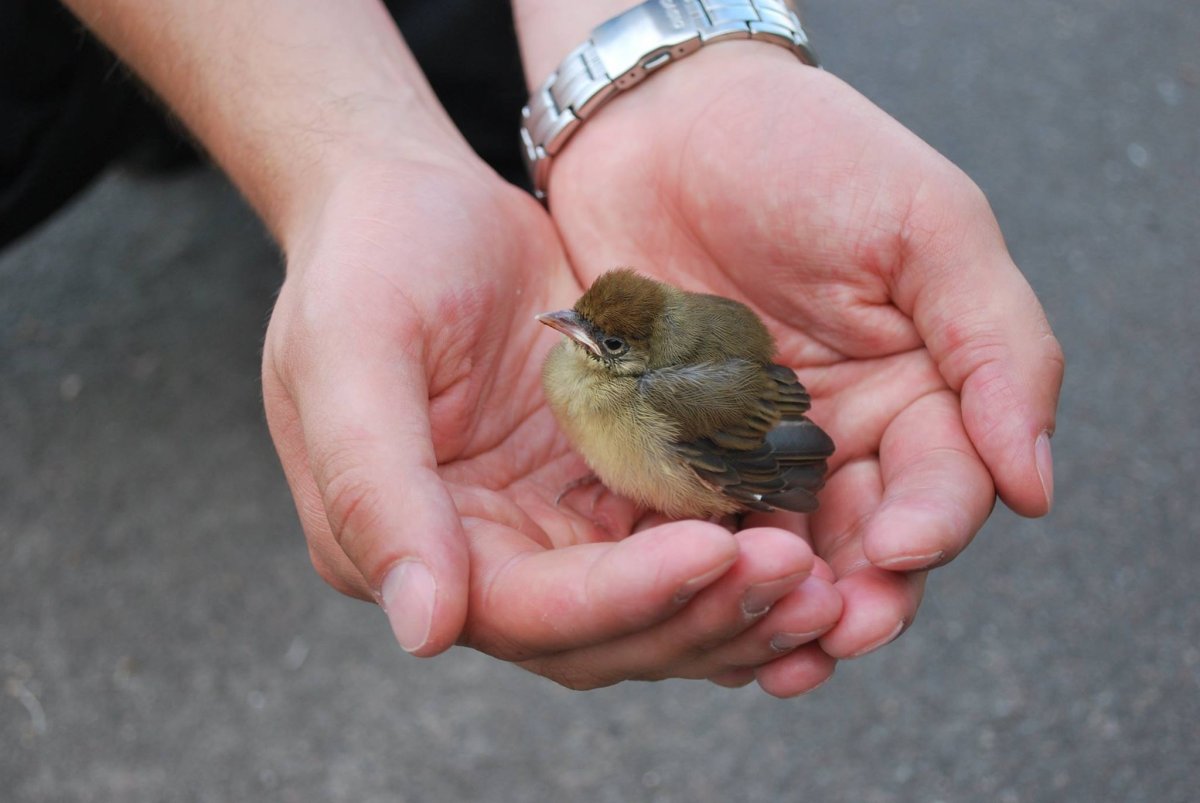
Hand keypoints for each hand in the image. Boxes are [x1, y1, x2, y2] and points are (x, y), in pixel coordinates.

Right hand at [260, 154, 842, 689]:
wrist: (415, 199)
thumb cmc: (370, 259)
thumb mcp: (351, 353)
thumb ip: (373, 489)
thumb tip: (424, 632)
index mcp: (399, 547)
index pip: (523, 611)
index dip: (621, 598)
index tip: (713, 551)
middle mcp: (478, 560)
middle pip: (602, 633)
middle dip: (700, 611)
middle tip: (797, 570)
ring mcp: (546, 528)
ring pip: (652, 608)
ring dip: (734, 603)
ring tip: (819, 573)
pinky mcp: (601, 488)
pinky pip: (676, 543)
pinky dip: (737, 556)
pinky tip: (801, 538)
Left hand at [545, 45, 1063, 672]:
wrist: (663, 122)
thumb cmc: (807, 153)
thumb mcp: (928, 226)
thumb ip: (996, 346)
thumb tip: (1037, 484)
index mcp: (919, 388)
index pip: (943, 484)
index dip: (928, 525)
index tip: (895, 549)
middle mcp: (842, 434)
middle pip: (863, 543)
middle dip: (855, 595)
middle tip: (831, 631)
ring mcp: (751, 450)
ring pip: (780, 553)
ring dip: (776, 604)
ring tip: (763, 649)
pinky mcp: (671, 450)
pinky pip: (693, 527)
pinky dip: (698, 571)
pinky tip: (690, 602)